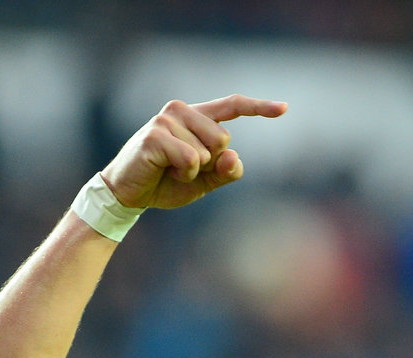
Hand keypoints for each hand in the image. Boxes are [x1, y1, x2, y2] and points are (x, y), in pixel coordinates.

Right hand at [101, 96, 286, 211]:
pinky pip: (191, 159)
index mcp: (196, 118)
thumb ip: (225, 171)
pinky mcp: (156, 134)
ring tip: (169, 169)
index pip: (232, 107)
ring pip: (208, 152)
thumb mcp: (204, 182)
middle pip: (224, 139)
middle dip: (210, 163)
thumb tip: (234, 156)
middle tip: (182, 169)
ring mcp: (167, 119)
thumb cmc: (165, 183)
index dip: (259, 108)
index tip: (284, 108)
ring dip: (193, 171)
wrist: (128, 194)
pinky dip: (183, 173)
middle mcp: (182, 111)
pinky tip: (162, 170)